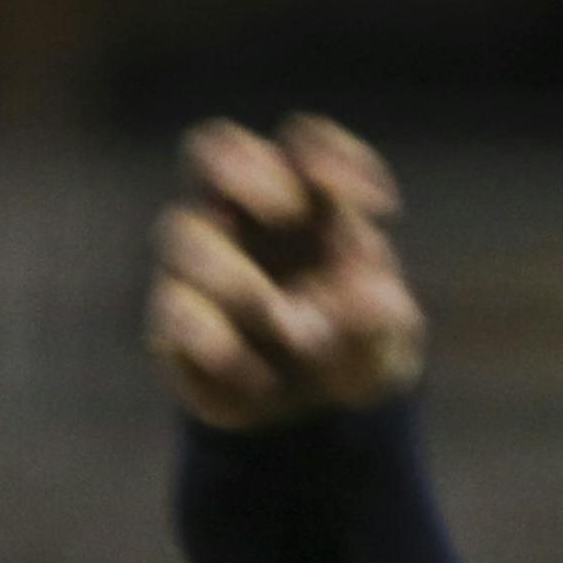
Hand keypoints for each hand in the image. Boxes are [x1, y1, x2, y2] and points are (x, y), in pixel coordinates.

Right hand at [145, 113, 425, 429]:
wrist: (320, 418)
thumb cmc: (356, 348)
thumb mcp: (386, 337)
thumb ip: (381, 313)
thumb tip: (377, 297)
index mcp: (305, 200)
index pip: (304, 144)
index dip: (333, 156)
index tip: (382, 209)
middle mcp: (242, 218)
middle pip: (210, 150)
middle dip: (246, 171)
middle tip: (287, 212)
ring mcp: (201, 265)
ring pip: (183, 232)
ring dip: (234, 275)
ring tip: (287, 327)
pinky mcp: (176, 323)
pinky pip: (175, 311)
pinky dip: (213, 339)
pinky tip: (257, 375)